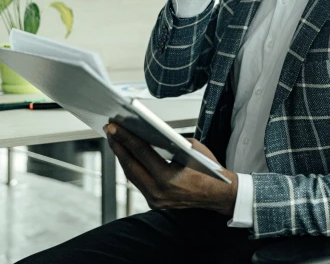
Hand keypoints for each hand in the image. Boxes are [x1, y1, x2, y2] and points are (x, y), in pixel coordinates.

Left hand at [103, 123, 237, 216]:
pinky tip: (127, 155)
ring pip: (131, 175)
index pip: (141, 153)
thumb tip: (148, 131)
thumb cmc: (208, 169)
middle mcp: (159, 192)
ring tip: (115, 140)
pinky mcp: (155, 202)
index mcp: (168, 178)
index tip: (114, 126)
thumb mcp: (191, 148)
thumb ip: (169, 141)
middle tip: (110, 130)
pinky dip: (132, 167)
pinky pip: (138, 182)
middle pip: (131, 165)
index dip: (126, 137)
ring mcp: (155, 200)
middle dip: (118, 146)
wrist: (219, 194)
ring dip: (122, 157)